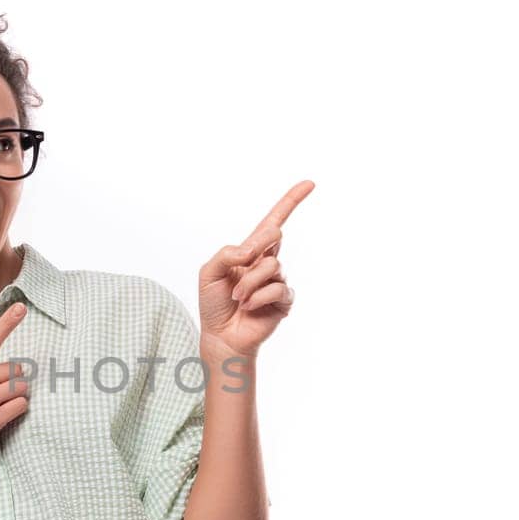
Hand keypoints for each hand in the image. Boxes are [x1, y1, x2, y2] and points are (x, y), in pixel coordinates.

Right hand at [0, 301, 32, 473]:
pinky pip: (21, 406)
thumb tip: (12, 367)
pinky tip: (4, 416)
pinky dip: (18, 410)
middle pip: (16, 369)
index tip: (21, 306)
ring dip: (18, 396)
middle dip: (16, 380)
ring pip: (22, 387)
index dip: (7, 323)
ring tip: (0, 405)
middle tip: (1, 392)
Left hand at [197, 180, 314, 359]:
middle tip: (240, 270)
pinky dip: (258, 298)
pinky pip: (277, 289)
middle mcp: (267, 262)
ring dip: (249, 283)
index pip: (273, 221)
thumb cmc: (214, 304)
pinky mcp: (284, 301)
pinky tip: (249, 307)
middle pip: (274, 235)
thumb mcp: (208, 272)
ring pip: (271, 266)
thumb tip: (253, 249)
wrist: (220, 336)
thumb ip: (228, 253)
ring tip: (238, 298)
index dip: (291, 201)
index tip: (310, 183)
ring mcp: (277, 281)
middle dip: (256, 247)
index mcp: (250, 251)